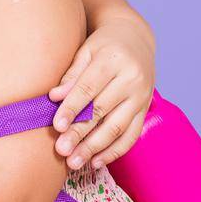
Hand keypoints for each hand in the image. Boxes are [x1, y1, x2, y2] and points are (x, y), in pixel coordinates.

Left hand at [48, 17, 154, 170]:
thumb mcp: (86, 51)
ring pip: (118, 128)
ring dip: (95, 148)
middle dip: (80, 133)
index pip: (89, 88)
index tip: (56, 126)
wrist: (136, 39)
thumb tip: (54, 97)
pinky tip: (96, 161)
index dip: (72, 108)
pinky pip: (131, 135)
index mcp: (114, 59)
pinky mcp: (146, 109)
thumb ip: (71, 75)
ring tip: (75, 162)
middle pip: (102, 111)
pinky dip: (114, 151)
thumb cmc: (104, 45)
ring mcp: (142, 96)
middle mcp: (132, 79)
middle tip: (62, 150)